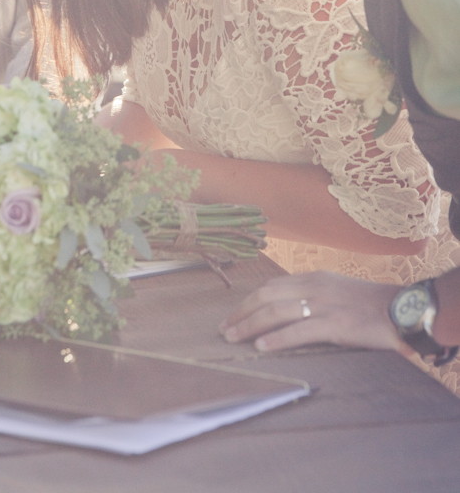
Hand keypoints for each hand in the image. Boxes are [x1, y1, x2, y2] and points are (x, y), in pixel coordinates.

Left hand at [219, 271, 404, 354]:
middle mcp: (314, 287)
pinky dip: (277, 338)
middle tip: (224, 328)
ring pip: (277, 312)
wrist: (400, 309)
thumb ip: (313, 297)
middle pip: (267, 296)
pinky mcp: (335, 325)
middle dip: (242, 312)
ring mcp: (323, 305)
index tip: (234, 314)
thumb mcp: (336, 291)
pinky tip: (262, 346)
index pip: (272, 286)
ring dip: (250, 325)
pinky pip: (300, 331)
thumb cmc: (370, 304)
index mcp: (314, 278)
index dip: (249, 300)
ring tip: (234, 337)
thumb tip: (288, 312)